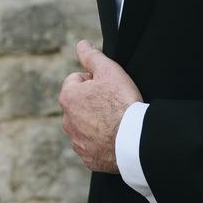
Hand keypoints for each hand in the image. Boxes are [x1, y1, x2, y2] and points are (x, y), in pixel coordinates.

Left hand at [59, 40, 141, 173]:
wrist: (134, 140)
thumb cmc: (122, 103)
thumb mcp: (109, 71)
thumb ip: (92, 56)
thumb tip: (81, 45)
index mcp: (68, 98)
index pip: (77, 80)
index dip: (94, 80)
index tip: (108, 87)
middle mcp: (67, 121)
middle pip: (79, 104)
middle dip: (92, 102)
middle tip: (113, 104)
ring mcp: (77, 141)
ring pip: (85, 125)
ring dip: (96, 122)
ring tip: (115, 121)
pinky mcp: (88, 158)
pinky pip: (92, 145)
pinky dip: (101, 141)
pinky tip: (114, 138)